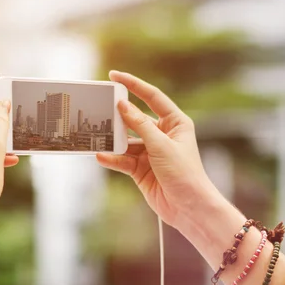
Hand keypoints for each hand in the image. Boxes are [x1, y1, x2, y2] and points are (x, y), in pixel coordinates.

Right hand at [97, 71, 215, 229]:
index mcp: (175, 123)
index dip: (133, 85)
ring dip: (112, 141)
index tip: (114, 76)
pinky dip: (112, 158)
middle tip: (99, 109)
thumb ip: (140, 125)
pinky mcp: (140, 169)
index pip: (152, 97)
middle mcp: (162, 135)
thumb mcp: (161, 146)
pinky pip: (122, 160)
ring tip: (95, 136)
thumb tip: (122, 106)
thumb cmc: (185, 174)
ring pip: (126, 141)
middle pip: (135, 119)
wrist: (188, 208)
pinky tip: (101, 156)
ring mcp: (150, 152)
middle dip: (118, 116)